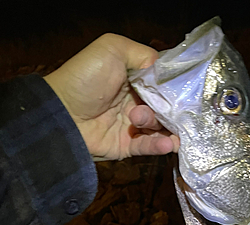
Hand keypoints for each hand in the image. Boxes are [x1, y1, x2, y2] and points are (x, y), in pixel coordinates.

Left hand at [44, 34, 178, 160]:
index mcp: (134, 79)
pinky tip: (168, 143)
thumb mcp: (112, 49)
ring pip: (159, 128)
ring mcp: (131, 125)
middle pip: (165, 108)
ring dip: (163, 127)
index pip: (162, 85)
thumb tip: (165, 70)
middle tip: (165, 110)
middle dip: (169, 110)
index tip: (184, 92)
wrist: (61, 112)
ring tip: (147, 121)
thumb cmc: (84, 78)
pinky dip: (159, 146)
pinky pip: (148, 147)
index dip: (174, 88)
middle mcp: (135, 101)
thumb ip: (142, 55)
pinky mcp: (126, 146)